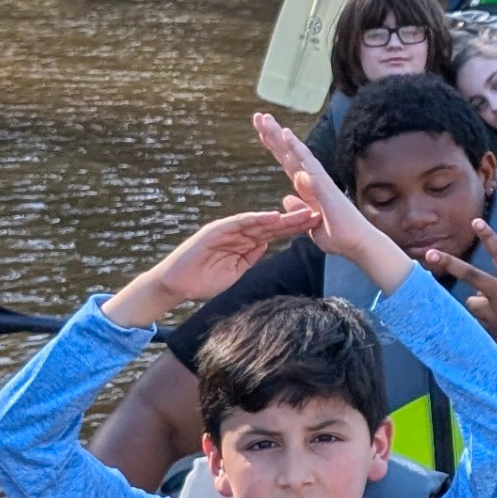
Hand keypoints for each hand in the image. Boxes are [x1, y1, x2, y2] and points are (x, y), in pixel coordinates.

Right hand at [109, 206, 316, 325]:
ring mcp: (228, 230)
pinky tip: (272, 217)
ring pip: (259, 221)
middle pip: (273, 225)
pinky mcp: (215, 230)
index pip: (276, 234)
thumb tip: (266, 246)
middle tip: (319, 213)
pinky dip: (255, 219)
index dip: (296, 230)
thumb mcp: (236, 272)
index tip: (317, 227)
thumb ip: (251, 258)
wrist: (177, 284)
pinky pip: (238, 223)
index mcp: (247, 244)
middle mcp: (239, 233)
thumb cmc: (205, 281)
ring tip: (302, 213)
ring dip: (282, 217)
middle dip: (295, 220)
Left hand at [253, 112, 412, 286]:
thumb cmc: (338, 237)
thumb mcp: (309, 224)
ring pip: (294, 151)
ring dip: (279, 135)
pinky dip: (295, 147)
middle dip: (272, 134)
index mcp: (307, 188)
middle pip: (287, 152)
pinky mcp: (323, 183)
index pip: (287, 162)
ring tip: (264, 118)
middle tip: (258, 116)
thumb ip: (298, 210)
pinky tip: (285, 133)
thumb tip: (287, 198)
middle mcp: (311, 179)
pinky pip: (307, 161)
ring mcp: (317, 178)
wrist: (356, 244)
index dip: (275, 146)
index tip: (261, 131)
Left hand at [421, 223, 496, 365]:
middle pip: (471, 274)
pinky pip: (478, 321)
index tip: (475, 222)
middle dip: (449, 263)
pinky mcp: (491, 330)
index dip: (489, 237)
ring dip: (480, 306)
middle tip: (429, 254)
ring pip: (472, 301)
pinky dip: (486, 323)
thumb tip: (479, 291)